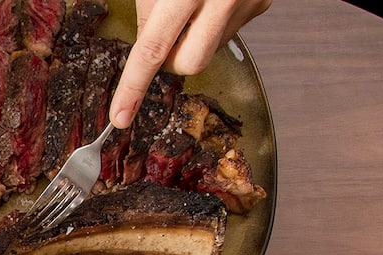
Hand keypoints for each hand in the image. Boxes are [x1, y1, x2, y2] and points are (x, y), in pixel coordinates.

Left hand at [109, 0, 269, 126]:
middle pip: (190, 63)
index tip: (120, 116)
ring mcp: (248, 3)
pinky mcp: (262, 3)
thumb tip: (149, 48)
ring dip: (194, 35)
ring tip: (192, 1)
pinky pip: (229, 29)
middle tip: (166, 32)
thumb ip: (150, 12)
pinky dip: (213, 21)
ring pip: (211, 47)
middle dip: (172, 58)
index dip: (133, 86)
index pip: (154, 50)